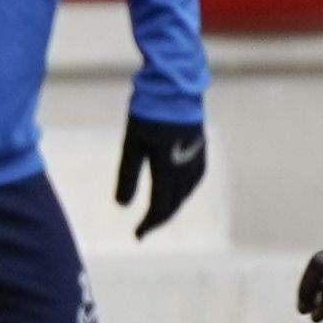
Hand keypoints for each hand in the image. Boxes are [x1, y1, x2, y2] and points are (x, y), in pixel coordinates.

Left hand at [114, 116, 206, 237]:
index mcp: (168, 169)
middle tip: (144, 229)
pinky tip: (178, 189)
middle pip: (175, 204)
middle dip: (159, 219)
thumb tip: (122, 206)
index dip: (148, 224)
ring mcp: (197, 158)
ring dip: (173, 206)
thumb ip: (127, 176)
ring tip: (159, 213)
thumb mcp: (132, 144)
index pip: (160, 207)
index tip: (137, 236)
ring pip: (186, 193)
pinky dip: (183, 191)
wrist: (175, 86)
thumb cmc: (149, 113)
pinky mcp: (201, 148)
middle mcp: (186, 168)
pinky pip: (194, 180)